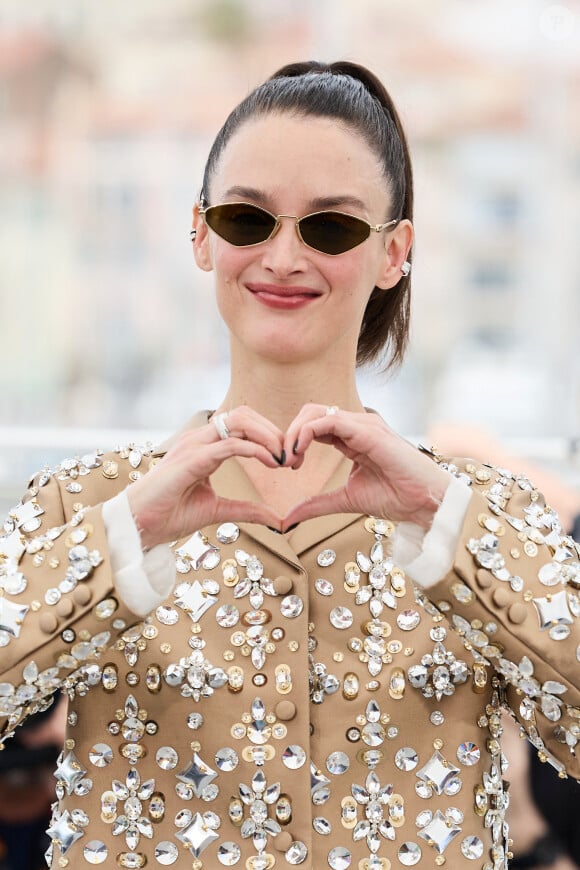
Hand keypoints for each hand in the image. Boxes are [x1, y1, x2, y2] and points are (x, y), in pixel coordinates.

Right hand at [127, 407, 283, 548]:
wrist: (139, 526)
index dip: (268, 436)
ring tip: (283, 458)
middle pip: (244, 414)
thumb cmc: (169, 515)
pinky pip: (231, 444)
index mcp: (204, 446)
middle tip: (291, 456)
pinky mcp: (193, 459)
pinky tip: (271, 463)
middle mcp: (199, 439)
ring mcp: (194, 445)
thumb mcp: (217, 510)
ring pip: (240, 421)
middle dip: (272, 431)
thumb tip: (276, 518)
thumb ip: (246, 509)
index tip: (287, 460)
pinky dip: (256, 450)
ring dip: (268, 436)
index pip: (241, 423)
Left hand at [282, 405, 451, 529]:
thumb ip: (317, 504)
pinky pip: (328, 420)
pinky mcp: (367, 430)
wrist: (425, 502)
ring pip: (315, 412)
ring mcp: (363, 424)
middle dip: (290, 433)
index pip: (314, 425)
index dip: (294, 441)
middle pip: (310, 412)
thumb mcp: (346, 500)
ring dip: (295, 433)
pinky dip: (307, 433)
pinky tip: (300, 451)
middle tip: (284, 461)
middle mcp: (357, 425)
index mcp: (352, 437)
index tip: (287, 465)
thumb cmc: (396, 498)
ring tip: (290, 458)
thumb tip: (287, 518)